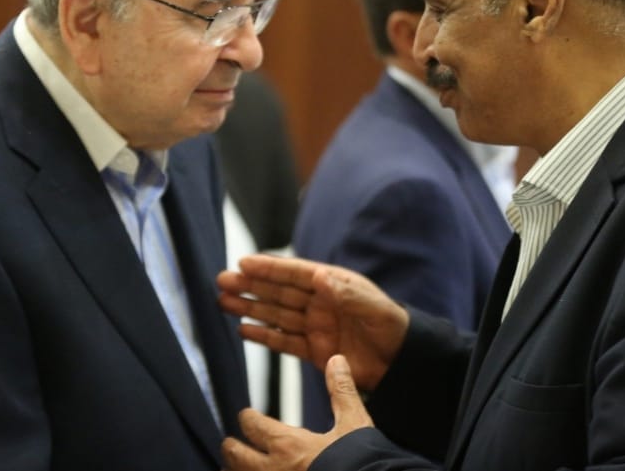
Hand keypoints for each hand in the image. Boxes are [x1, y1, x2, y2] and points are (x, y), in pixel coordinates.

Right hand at [217, 254, 408, 391]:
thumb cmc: (392, 326)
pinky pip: (283, 341)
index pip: (296, 273)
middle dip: (251, 285)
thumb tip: (320, 277)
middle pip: (279, 292)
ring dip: (250, 308)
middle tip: (222, 280)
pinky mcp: (314, 350)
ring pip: (275, 314)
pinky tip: (243, 329)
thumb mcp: (373, 307)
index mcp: (333, 284)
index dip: (270, 268)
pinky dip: (263, 335)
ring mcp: (315, 326)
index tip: (244, 262)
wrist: (402, 362)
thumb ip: (347, 294)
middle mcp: (319, 302)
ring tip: (223, 301)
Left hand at [222, 355, 373, 470]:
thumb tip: (337, 359)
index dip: (248, 418)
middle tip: (229, 442)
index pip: (254, 427)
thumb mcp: (354, 423)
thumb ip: (341, 390)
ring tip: (230, 467)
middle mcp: (273, 470)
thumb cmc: (361, 461)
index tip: (246, 414)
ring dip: (233, 470)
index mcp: (288, 445)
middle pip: (237, 456)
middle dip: (232, 447)